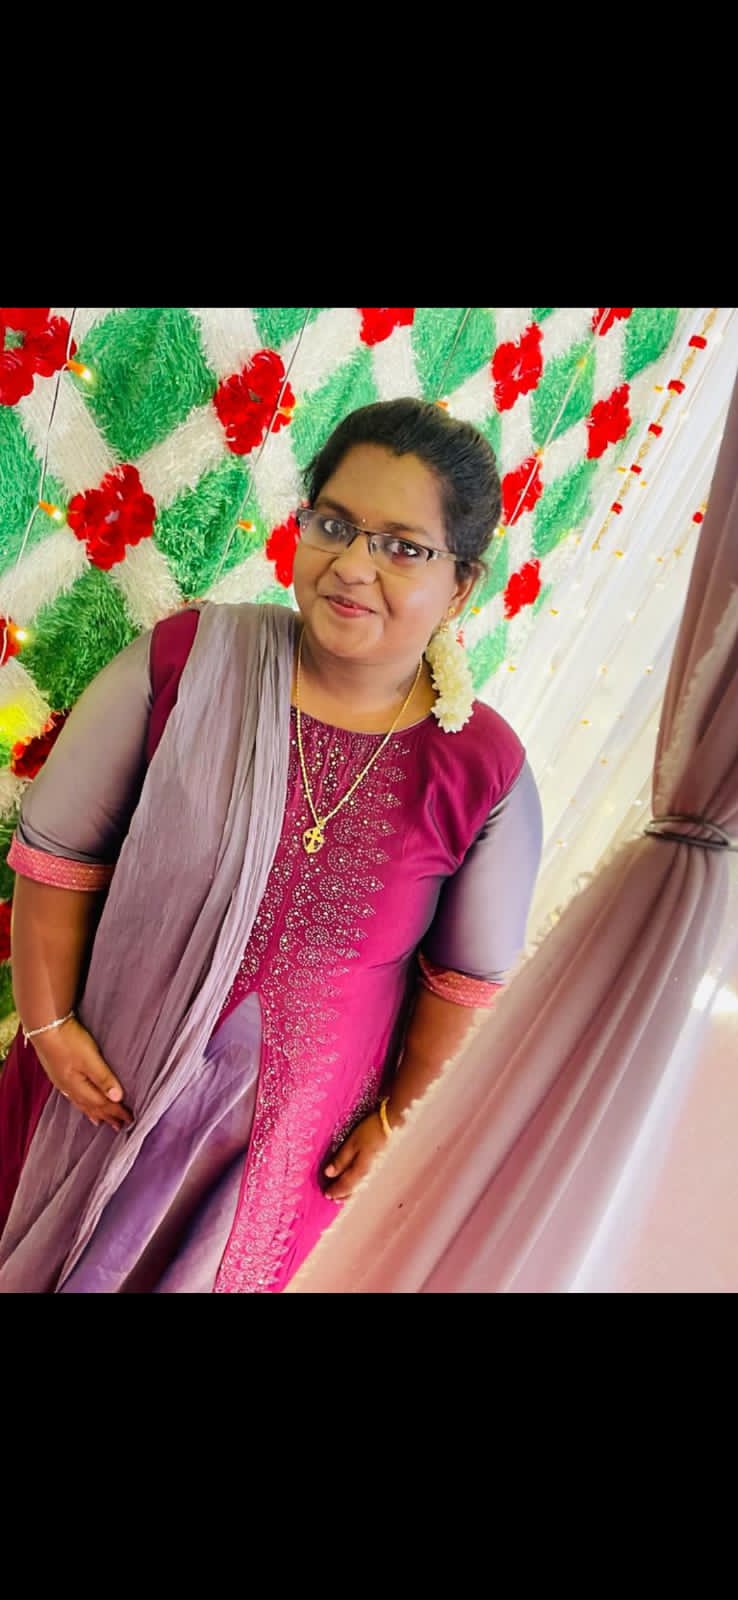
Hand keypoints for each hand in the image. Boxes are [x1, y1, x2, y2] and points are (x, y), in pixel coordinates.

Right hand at [33, 1016, 133, 1131]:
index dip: (117, 1112)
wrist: (44, 1026)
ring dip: (93, 1112)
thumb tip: (118, 1098)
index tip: (130, 1120)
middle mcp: (69, 1088)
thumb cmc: (68, 1041)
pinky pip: (73, 1095)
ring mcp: (62, 1081)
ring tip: (100, 1121)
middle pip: (92, 1106)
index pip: (102, 1104)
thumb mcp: (90, 1059)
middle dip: (107, 1116)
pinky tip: (80, 1099)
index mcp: (78, 1086)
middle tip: (119, 1126)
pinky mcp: (58, 1073)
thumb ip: (103, 1078)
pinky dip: (81, 1102)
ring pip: (81, 1102)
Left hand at [323, 1110, 387, 1200]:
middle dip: (342, 1194)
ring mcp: (374, 1170)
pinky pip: (364, 1180)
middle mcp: (368, 1174)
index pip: (345, 1185)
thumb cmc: (370, 1132)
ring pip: (360, 1186)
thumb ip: (341, 1160)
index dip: (335, 1190)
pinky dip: (356, 1185)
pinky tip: (355, 1181)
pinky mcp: (378, 1164)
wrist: (392, 1125)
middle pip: (353, 1189)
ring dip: (350, 1191)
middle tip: (332, 1198)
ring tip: (342, 1194)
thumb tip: (328, 1174)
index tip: (326, 1194)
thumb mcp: (352, 1144)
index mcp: (360, 1171)